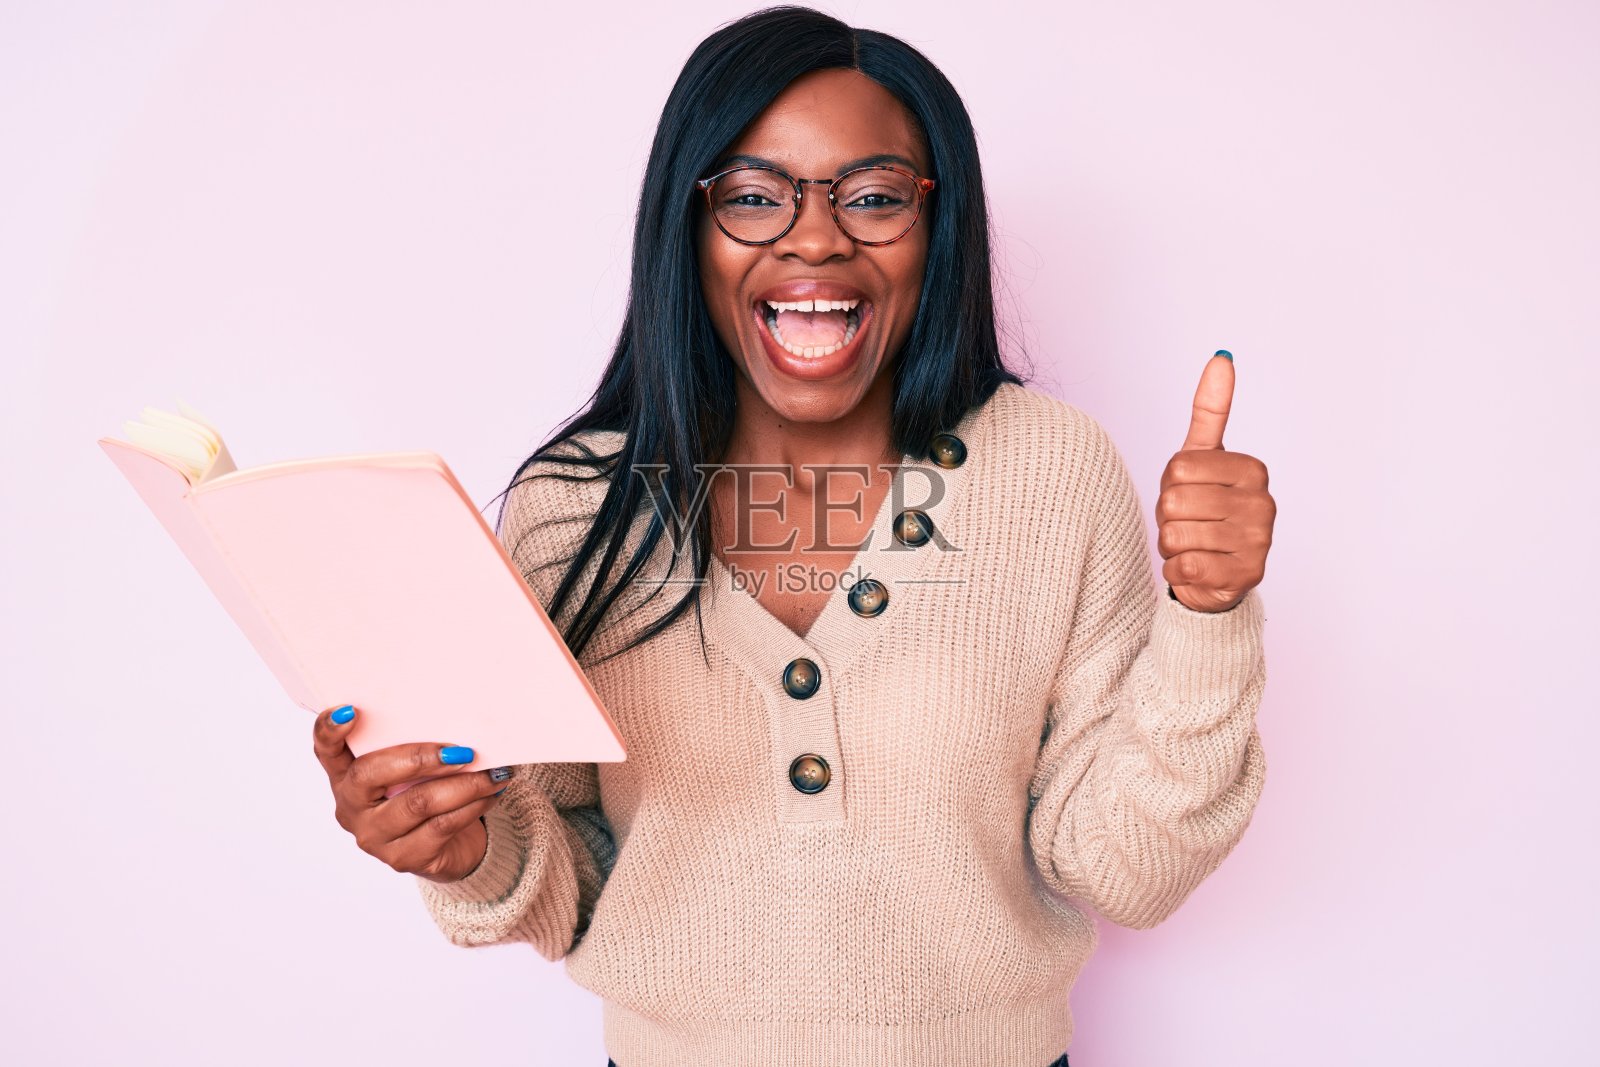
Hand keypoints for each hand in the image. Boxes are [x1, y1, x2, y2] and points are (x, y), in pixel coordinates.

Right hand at [312, 704, 511, 882]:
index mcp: (345, 776)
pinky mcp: (403, 858)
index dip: (329, 730)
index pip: (325, 750)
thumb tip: (460, 719)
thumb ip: (414, 747)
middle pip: (371, 774)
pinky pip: (442, 825)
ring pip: (418, 802)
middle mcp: (351, 807)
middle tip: (463, 751)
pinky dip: (473, 805)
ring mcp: (374, 837)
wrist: (447, 849)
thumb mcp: (412, 770)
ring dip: (464, 784)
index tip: (349, 711)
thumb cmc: (426, 793)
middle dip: (419, 757)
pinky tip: (491, 794)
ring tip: (495, 773)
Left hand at [1156, 353, 1275, 612]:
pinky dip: (1176, 571)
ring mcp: (1260, 543)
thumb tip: (1222, 357)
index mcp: (1254, 470)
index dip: (1170, 485)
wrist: (1213, 575)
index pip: (1178, 468)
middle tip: (1189, 524)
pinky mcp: (1246, 577)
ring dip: (1170, 546)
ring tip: (1193, 546)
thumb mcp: (1203, 458)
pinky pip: (1184, 567)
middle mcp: (1265, 504)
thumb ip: (1211, 410)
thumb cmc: (1204, 510)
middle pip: (1174, 502)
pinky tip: (1195, 570)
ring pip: (1176, 536)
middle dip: (1168, 518)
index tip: (1190, 494)